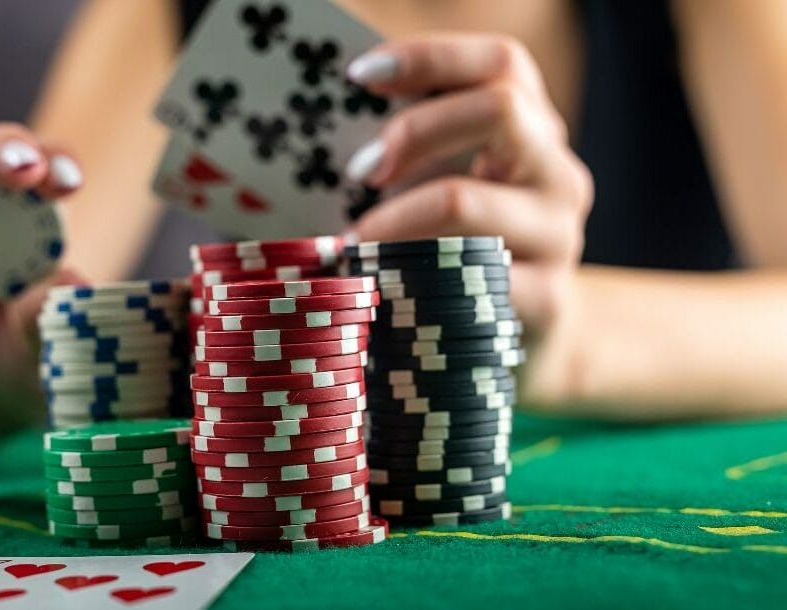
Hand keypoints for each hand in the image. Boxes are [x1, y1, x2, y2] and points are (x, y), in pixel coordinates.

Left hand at [344, 33, 592, 335]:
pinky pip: (464, 275)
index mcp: (535, 132)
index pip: (502, 65)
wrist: (527, 342)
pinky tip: (377, 283)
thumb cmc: (463, 252)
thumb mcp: (449, 187)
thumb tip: (330, 125)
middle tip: (360, 170)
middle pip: (499, 110)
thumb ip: (416, 151)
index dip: (431, 56)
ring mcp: (559, 235)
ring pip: (467, 200)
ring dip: (392, 218)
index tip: (359, 75)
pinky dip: (406, 273)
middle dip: (414, 131)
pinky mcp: (546, 298)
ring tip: (352, 241)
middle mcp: (558, 173)